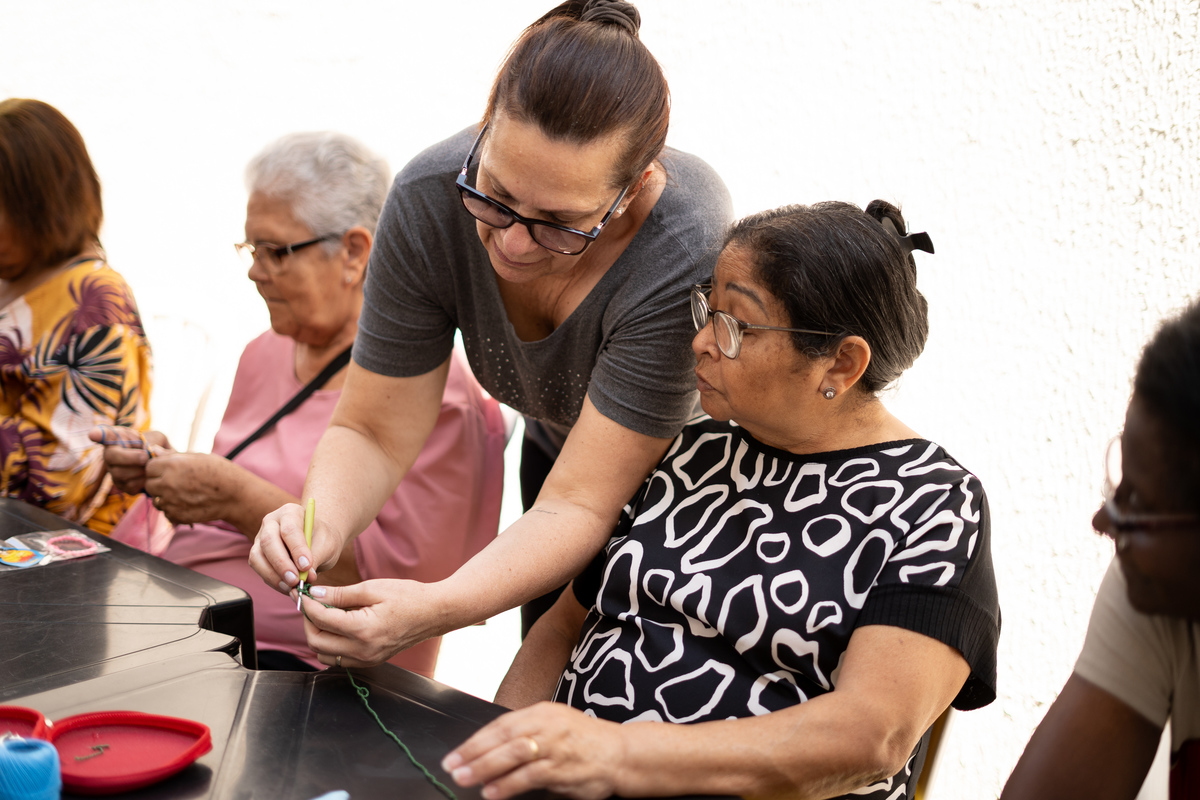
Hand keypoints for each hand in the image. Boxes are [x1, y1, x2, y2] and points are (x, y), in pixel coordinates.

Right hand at [88, 426, 171, 493]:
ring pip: (120, 473)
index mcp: (118, 438)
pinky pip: (129, 486)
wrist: (159, 465)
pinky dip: (142, 482)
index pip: (103, 434)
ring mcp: (113, 470)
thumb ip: (154, 442)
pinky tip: (147, 476)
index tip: (94, 434)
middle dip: (130, 458)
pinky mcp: (120, 484)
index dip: (98, 434)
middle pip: (111, 456)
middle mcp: (110, 453)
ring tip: (149, 466)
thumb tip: (151, 451)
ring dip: (139, 471)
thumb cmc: (154, 446)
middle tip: (145, 457)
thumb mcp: (157, 438)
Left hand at [144, 452, 237, 525]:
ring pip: (156, 500)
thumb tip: (153, 450)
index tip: (169, 469)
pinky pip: (166, 512)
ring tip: (183, 493)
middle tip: (176, 482)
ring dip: (165, 497)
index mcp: (172, 465)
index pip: (149, 467)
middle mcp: (168, 484)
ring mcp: (172, 501)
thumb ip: (172, 455)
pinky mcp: (177, 515)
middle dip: (159, 482)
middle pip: (149, 484)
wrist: (236, 495)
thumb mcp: (197, 456)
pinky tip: (188, 503)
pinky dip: (174, 509)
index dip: (158, 467)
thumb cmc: (220, 472)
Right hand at [251, 503, 344, 594]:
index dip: (297, 548)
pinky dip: (272, 580)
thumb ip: (317, 557)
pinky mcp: (258, 555)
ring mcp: (261, 538)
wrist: (318, 542)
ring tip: (292, 587)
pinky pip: (259, 569)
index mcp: (290, 512)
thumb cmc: (323, 540)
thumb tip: (306, 576)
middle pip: (269, 541)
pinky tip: (287, 588)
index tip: (306, 566)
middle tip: (296, 580)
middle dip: (281, 564)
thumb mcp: (328, 544)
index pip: (290, 529)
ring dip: (273, 575)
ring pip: (257, 557)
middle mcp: (271, 522)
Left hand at [298, 579, 441, 666]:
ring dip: (317, 635)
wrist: (434, 613)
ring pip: (324, 655)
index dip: (307, 605)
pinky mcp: (370, 661)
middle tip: (309, 604)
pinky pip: (339, 659)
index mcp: (363, 629)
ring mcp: (367, 659)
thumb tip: (315, 594)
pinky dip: (330, 645)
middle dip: (307, 622)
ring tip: (322, 615)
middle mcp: (362, 650)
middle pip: (316, 642)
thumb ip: (341, 593)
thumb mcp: (373, 588)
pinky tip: (336, 627)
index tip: (302, 593)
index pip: (321, 619)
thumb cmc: (408, 597)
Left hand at [441, 703, 626, 799]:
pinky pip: (529, 776)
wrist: (620, 753)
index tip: (455, 754)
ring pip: (513, 755)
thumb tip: (488, 751)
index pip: (500, 724)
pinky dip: (508, 784)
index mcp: (541, 712)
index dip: (475, 740)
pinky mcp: (562, 768)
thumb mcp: (554, 725)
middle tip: (452, 767)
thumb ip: (525, 734)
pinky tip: (493, 792)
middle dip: (473, 754)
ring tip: (466, 779)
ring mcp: (555, 746)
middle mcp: (547, 725)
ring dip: (485, 768)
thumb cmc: (584, 742)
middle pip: (502, 738)